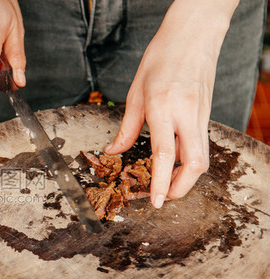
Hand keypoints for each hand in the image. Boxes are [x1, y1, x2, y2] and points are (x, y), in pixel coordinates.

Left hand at [104, 0, 238, 207]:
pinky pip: (201, 146)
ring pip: (202, 159)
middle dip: (180, 189)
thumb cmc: (161, 58)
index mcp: (163, 109)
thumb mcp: (135, 93)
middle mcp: (186, 116)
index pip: (165, 154)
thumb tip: (114, 151)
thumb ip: (126, 128)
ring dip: (186, 177)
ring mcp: (201, 117)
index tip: (156, 201)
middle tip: (162, 197)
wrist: (192, 36)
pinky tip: (174, 162)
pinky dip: (189, 160)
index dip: (161, 182)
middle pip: (194, 165)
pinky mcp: (206, 116)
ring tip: (165, 183)